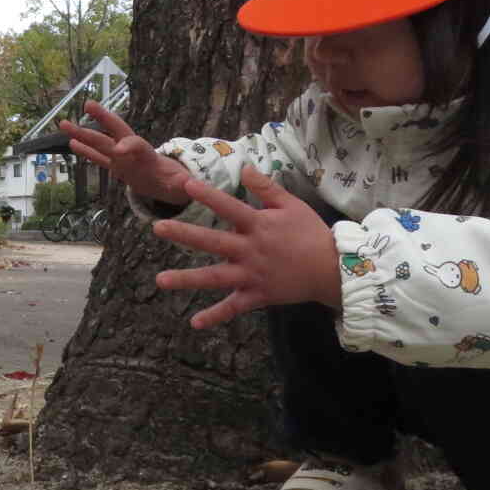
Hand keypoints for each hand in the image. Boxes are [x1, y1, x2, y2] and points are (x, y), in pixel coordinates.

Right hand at [59, 101, 192, 205]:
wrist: (165, 182)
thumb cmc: (173, 181)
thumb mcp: (180, 184)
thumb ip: (184, 184)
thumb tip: (192, 186)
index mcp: (146, 154)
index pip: (137, 146)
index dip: (129, 146)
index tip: (120, 150)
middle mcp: (130, 150)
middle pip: (114, 134)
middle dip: (101, 120)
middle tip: (87, 104)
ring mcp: (120, 156)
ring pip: (99, 142)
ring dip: (83, 133)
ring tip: (64, 123)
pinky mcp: (114, 165)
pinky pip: (97, 157)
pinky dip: (85, 150)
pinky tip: (71, 143)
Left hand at [151, 166, 340, 329]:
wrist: (332, 270)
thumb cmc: (311, 233)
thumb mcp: (291, 205)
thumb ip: (266, 188)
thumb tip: (244, 167)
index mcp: (258, 225)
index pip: (228, 206)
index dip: (207, 195)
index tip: (186, 184)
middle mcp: (251, 250)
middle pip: (213, 242)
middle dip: (184, 235)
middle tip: (157, 228)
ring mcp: (252, 275)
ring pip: (215, 277)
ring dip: (187, 279)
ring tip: (160, 280)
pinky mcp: (258, 295)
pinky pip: (233, 307)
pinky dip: (215, 316)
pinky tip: (194, 322)